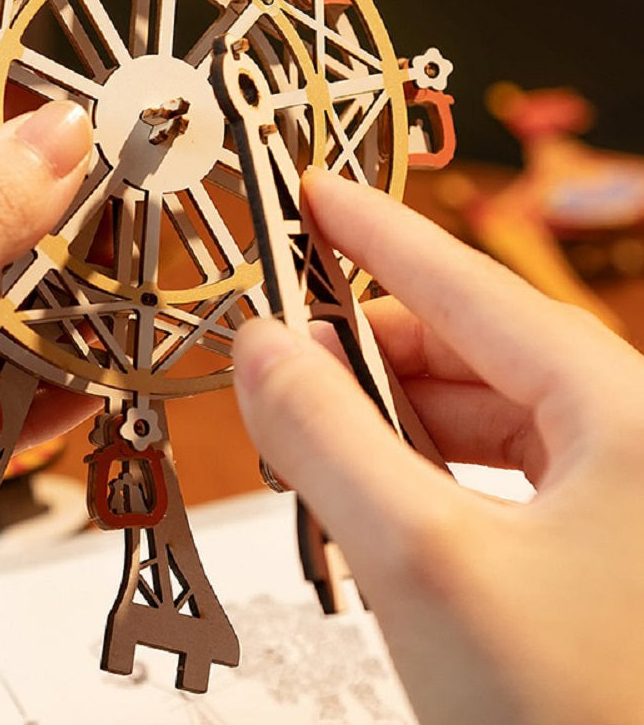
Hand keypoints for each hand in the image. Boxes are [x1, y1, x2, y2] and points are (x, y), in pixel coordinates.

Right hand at [234, 167, 643, 724]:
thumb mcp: (423, 564)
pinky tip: (380, 489)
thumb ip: (326, 438)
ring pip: (485, 415)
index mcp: (625, 413)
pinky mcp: (609, 553)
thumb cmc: (584, 720)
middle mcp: (636, 440)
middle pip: (475, 348)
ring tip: (313, 425)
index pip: (468, 285)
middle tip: (281, 347)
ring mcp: (628, 497)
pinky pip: (500, 473)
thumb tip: (260, 349)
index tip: (315, 194)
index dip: (376, 232)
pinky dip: (426, 468)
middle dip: (369, 343)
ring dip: (391, 412)